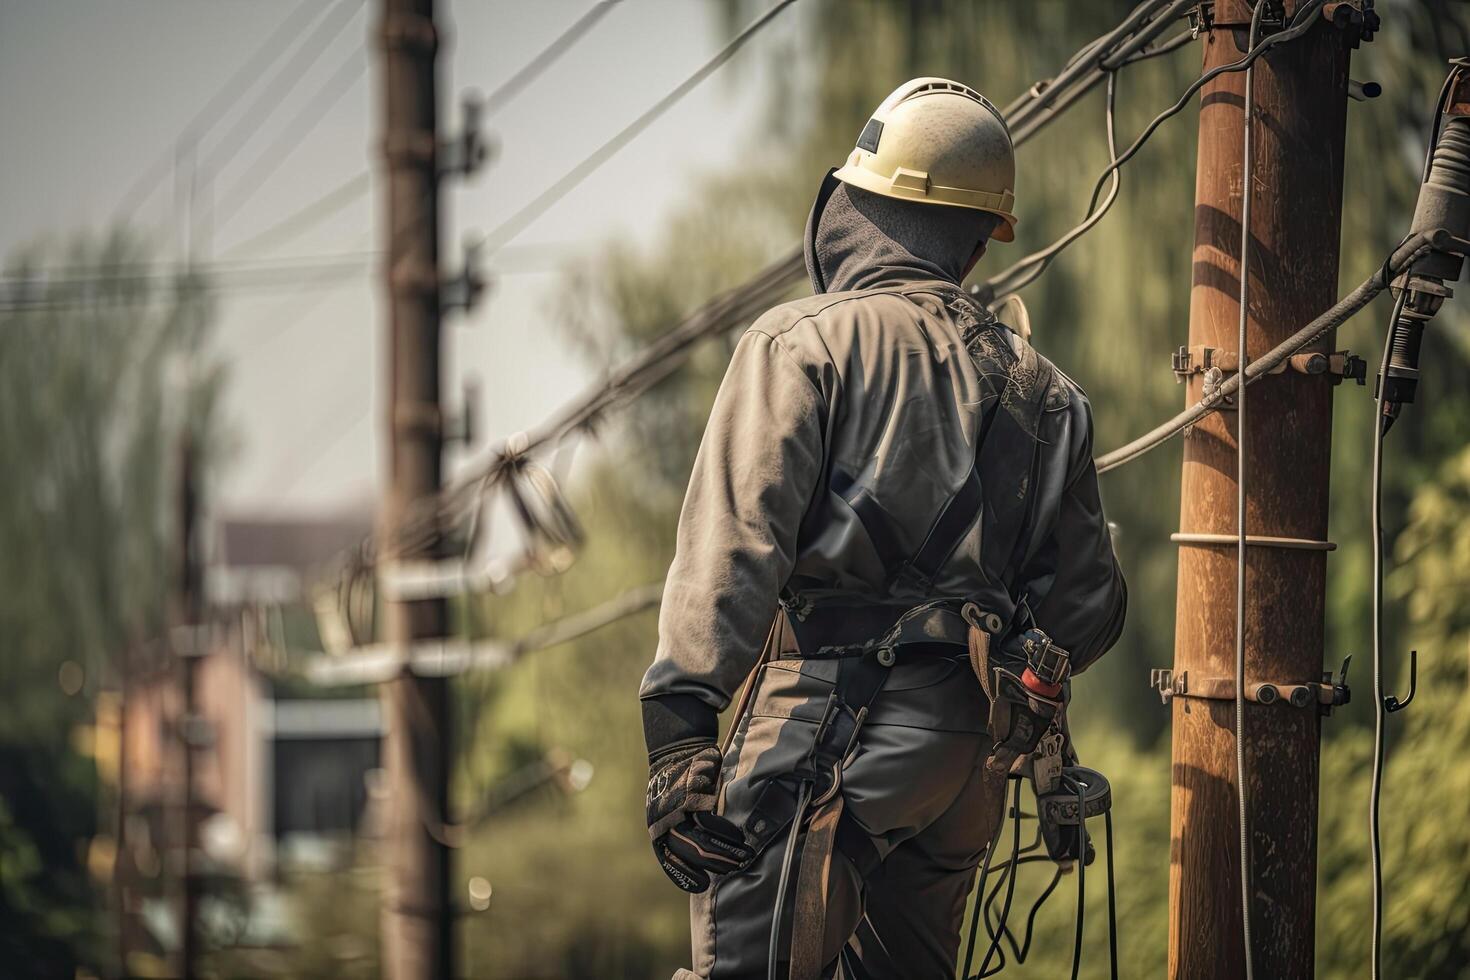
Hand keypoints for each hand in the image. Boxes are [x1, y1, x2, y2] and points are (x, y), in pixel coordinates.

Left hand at [646, 742, 752, 892]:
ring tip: (742, 857)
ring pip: (702, 841)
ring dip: (724, 852)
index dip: (686, 875)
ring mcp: (678, 809)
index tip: (702, 886)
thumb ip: (680, 828)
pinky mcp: (694, 796)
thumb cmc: (678, 781)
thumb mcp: (670, 807)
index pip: (669, 860)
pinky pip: (710, 822)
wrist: (677, 747)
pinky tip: (738, 836)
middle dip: (714, 865)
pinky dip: (725, 832)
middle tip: (733, 869)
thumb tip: (701, 854)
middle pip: (690, 853)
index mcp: (656, 827)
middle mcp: (664, 821)